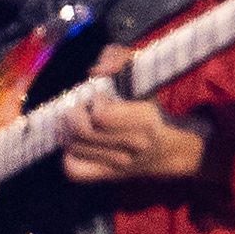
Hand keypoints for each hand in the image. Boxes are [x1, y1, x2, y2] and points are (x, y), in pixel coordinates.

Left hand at [59, 48, 209, 184]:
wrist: (167, 151)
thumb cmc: (150, 109)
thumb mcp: (142, 76)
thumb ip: (118, 57)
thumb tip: (95, 71)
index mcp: (144, 120)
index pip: (101, 115)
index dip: (94, 101)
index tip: (100, 96)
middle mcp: (131, 146)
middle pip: (81, 131)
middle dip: (74, 112)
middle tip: (81, 106)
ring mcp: (118, 165)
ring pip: (73, 147)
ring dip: (67, 129)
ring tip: (77, 121)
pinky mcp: (105, 176)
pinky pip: (74, 169)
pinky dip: (68, 153)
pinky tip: (76, 142)